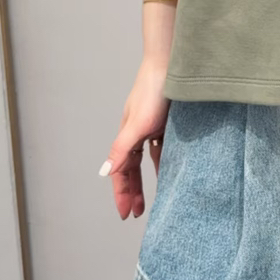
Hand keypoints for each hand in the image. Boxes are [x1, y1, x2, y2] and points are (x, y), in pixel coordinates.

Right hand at [98, 56, 169, 219]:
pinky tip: (174, 169)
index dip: (121, 193)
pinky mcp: (169, 120)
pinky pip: (165, 147)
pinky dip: (166, 160)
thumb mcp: (137, 125)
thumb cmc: (153, 91)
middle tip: (136, 213)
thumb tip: (105, 172)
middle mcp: (138, 132)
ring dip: (149, 178)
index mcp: (127, 135)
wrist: (173, 65)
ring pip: (148, 159)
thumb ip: (121, 150)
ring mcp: (153, 126)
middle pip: (131, 168)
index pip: (120, 172)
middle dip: (132, 191)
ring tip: (155, 197)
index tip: (125, 215)